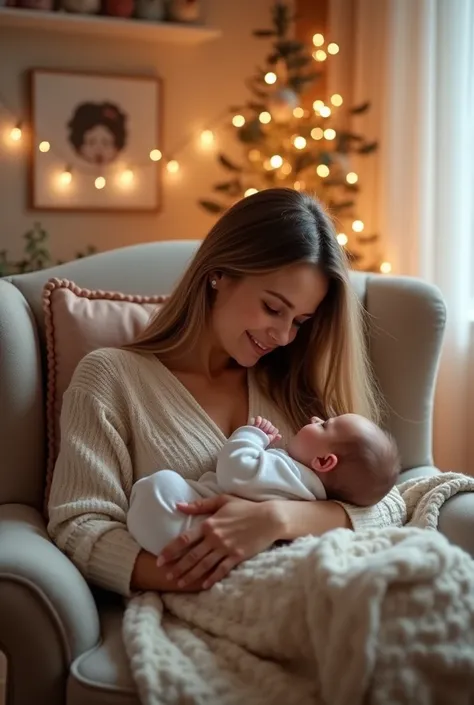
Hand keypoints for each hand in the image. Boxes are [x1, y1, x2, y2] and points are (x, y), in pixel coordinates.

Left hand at [156, 495, 281, 589]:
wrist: (269, 518)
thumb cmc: (245, 507)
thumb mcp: (222, 501)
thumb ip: (199, 505)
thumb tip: (178, 505)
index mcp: (209, 524)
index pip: (184, 539)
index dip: (171, 550)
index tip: (160, 559)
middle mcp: (215, 538)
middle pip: (191, 556)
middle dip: (177, 567)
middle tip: (166, 575)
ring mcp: (226, 549)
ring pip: (203, 565)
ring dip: (190, 575)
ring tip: (179, 583)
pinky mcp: (237, 556)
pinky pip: (221, 570)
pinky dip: (212, 578)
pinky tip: (204, 585)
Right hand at [250, 415, 281, 443]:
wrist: (248, 443)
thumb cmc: (258, 443)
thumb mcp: (266, 443)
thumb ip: (273, 440)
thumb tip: (279, 435)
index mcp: (270, 433)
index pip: (275, 430)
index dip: (272, 433)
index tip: (269, 436)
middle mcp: (265, 427)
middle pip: (269, 424)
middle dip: (267, 429)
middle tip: (263, 433)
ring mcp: (259, 424)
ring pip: (265, 421)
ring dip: (263, 425)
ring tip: (259, 430)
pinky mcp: (253, 422)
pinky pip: (258, 418)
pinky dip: (258, 420)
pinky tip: (257, 425)